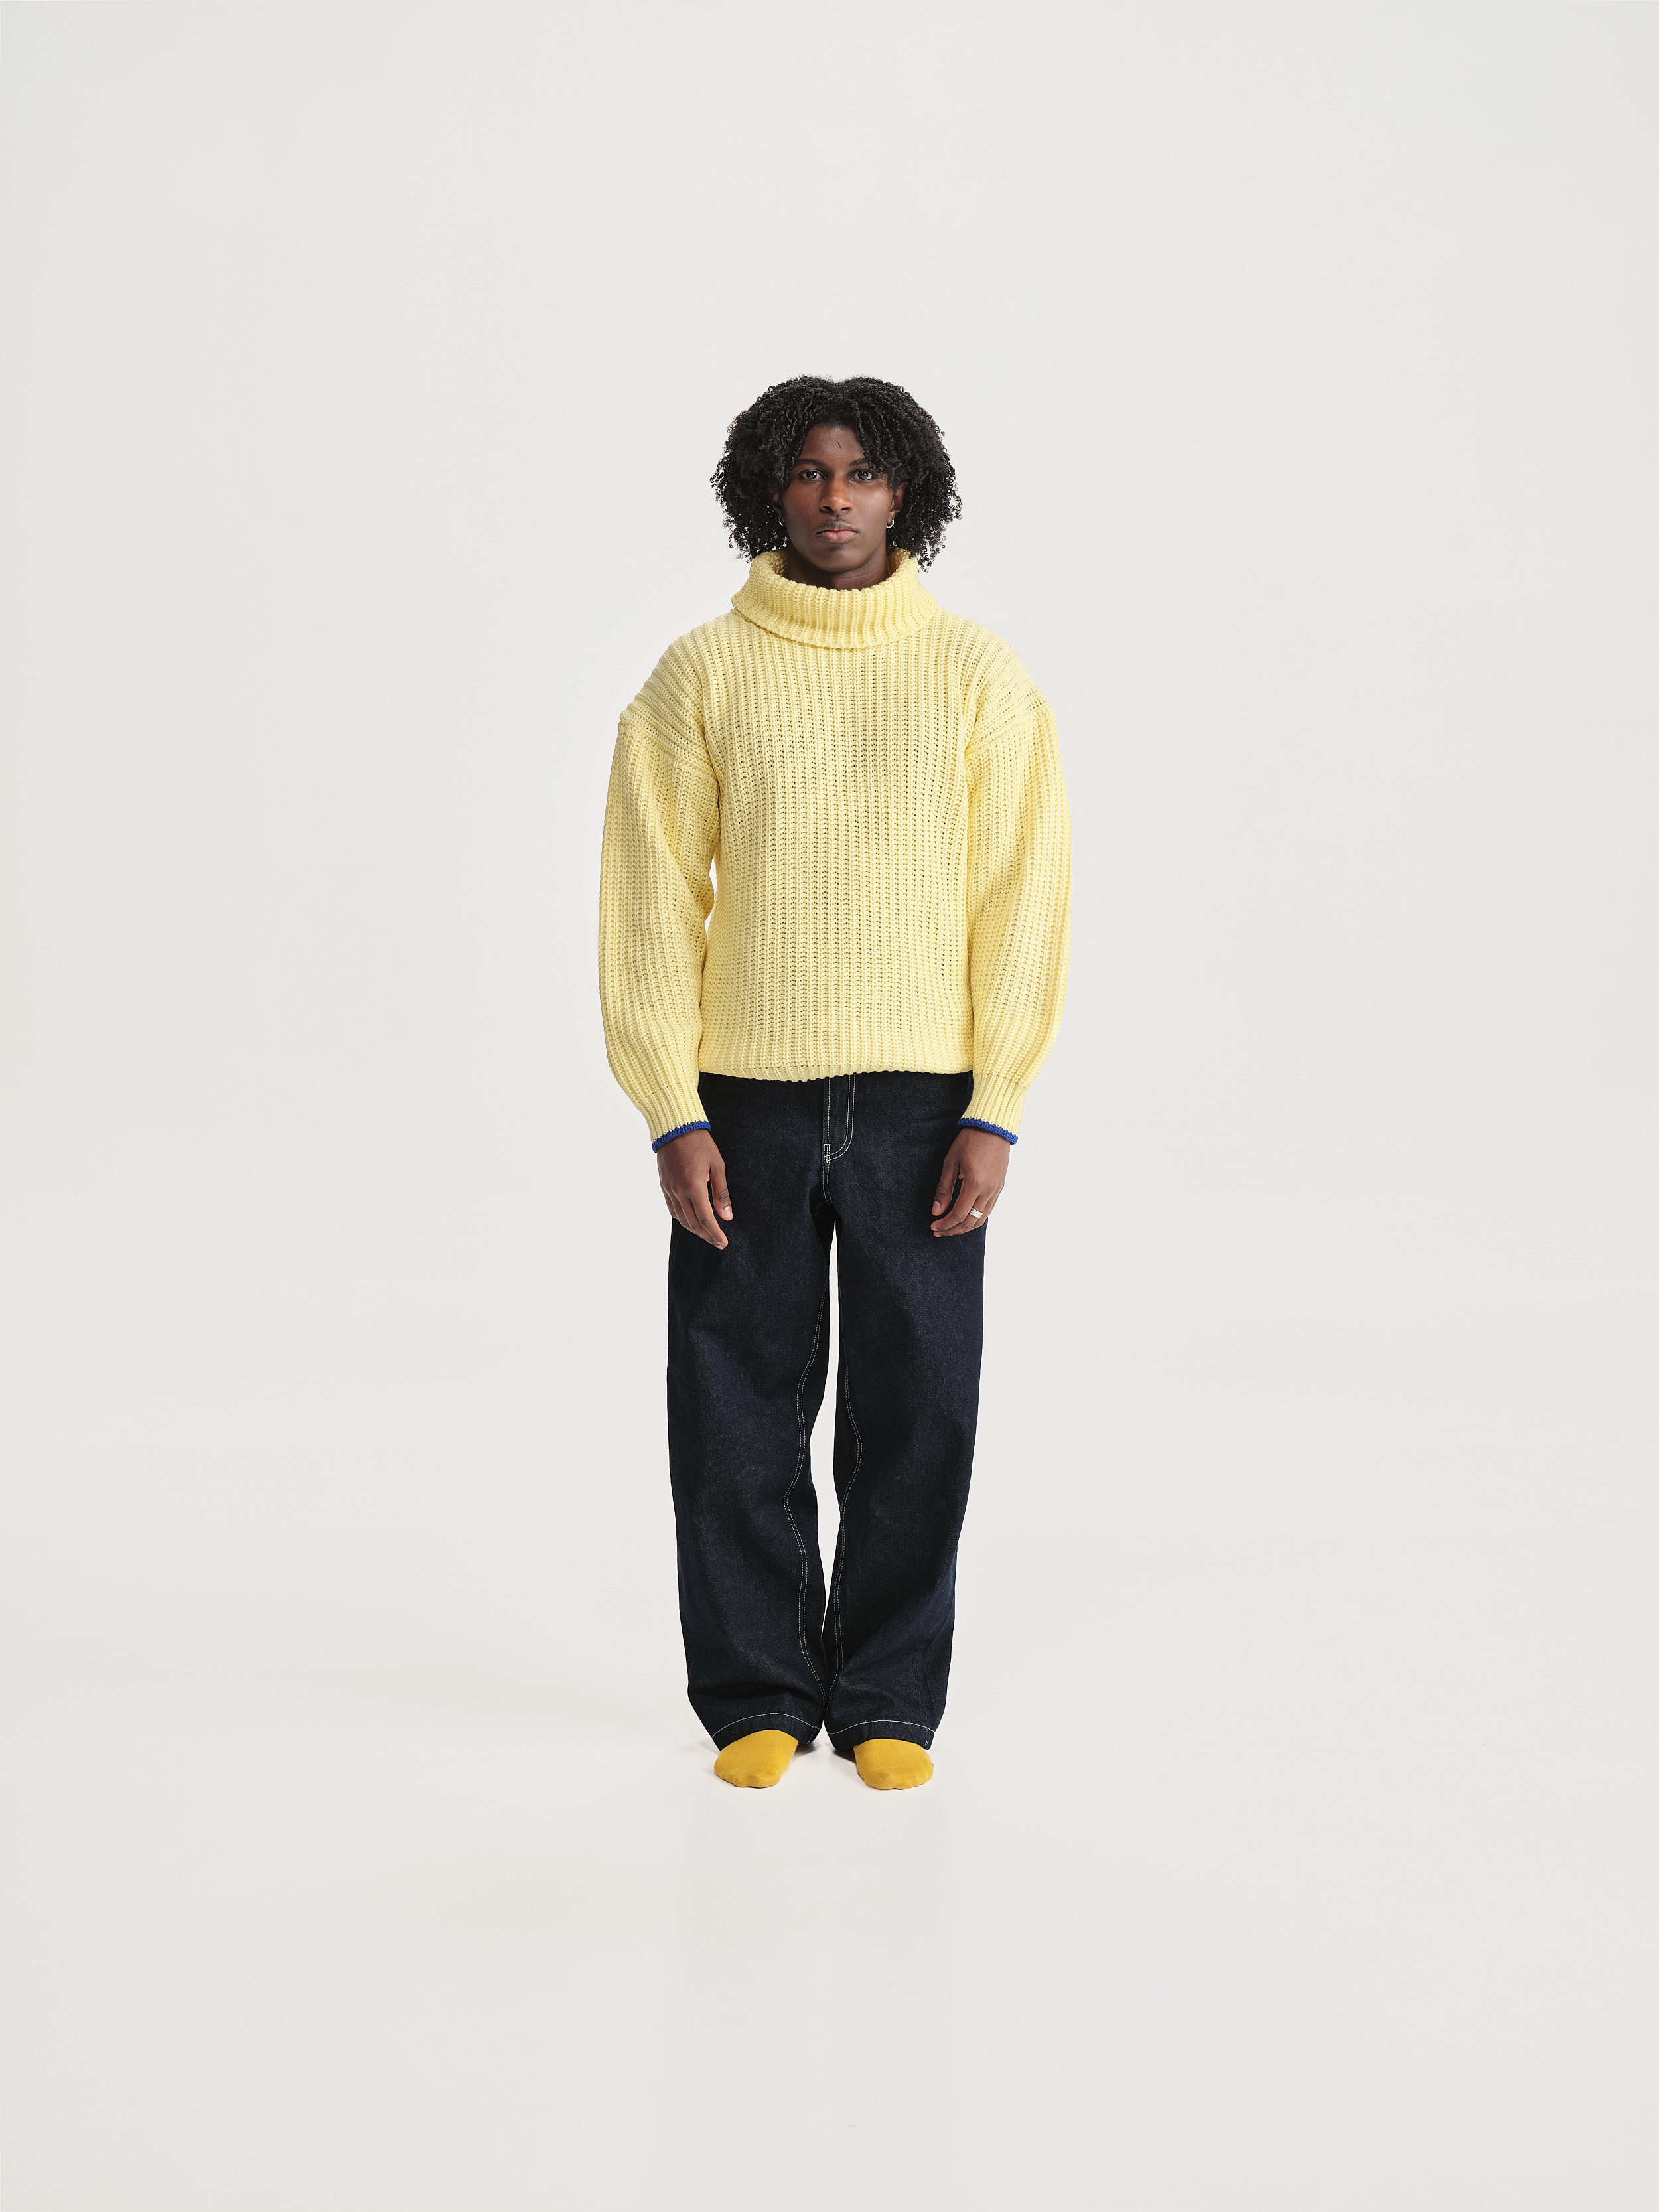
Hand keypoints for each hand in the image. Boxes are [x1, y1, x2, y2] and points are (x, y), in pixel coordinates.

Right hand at [658, 1128, 732, 1248]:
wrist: (675, 1128)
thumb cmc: (700, 1144)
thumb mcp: (717, 1166)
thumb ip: (721, 1193)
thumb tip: (727, 1217)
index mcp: (694, 1186)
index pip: (706, 1219)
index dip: (715, 1234)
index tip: (724, 1243)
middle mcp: (679, 1191)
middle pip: (693, 1223)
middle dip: (707, 1236)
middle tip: (718, 1243)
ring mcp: (669, 1190)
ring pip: (681, 1219)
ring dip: (695, 1230)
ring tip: (707, 1235)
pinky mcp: (664, 1186)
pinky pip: (672, 1210)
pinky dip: (683, 1219)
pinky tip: (692, 1221)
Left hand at [930, 1126, 1009, 1236]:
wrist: (993, 1127)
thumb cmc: (970, 1141)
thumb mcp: (951, 1163)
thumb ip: (944, 1189)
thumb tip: (936, 1211)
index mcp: (975, 1184)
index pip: (959, 1215)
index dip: (945, 1224)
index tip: (934, 1226)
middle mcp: (989, 1190)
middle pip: (970, 1221)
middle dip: (953, 1230)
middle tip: (939, 1231)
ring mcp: (996, 1190)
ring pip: (981, 1219)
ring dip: (965, 1227)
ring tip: (950, 1227)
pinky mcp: (1000, 1187)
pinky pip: (988, 1210)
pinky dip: (975, 1218)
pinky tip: (964, 1216)